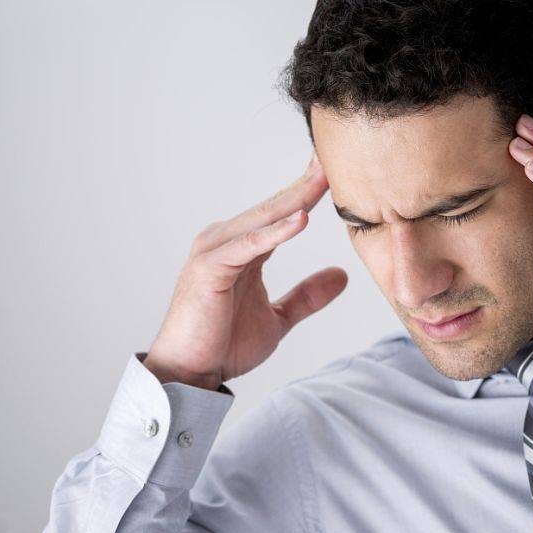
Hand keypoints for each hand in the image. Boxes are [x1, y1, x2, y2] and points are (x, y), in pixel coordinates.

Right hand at [144, 153, 347, 389]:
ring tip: (323, 178)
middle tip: (332, 158)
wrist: (190, 374)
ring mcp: (215, 251)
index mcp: (242, 248)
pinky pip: (248, 246)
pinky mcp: (210, 268)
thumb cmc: (223, 344)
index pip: (281, 212)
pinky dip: (274, 233)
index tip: (333, 169)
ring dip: (294, 199)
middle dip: (305, 183)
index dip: (307, 191)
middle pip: (274, 207)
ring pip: (262, 219)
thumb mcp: (278, 318)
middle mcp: (226, 240)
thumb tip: (341, 276)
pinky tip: (301, 220)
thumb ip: (307, 296)